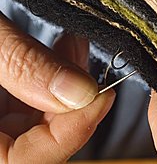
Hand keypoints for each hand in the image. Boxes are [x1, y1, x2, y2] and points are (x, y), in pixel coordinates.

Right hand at [0, 13, 114, 162]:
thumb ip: (26, 67)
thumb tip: (81, 91)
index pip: (35, 158)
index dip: (76, 128)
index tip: (102, 94)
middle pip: (45, 137)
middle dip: (78, 98)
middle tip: (93, 66)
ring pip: (41, 114)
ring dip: (69, 80)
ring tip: (79, 47)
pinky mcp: (0, 102)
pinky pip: (30, 97)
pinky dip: (51, 74)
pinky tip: (64, 49)